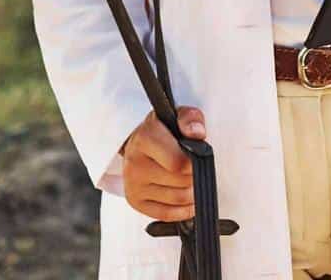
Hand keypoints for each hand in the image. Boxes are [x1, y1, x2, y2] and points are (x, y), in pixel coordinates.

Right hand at [121, 105, 205, 220]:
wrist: (139, 141)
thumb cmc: (163, 129)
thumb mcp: (178, 114)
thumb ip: (190, 119)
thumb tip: (197, 134)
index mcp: (145, 138)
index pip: (177, 162)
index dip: (193, 162)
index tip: (196, 156)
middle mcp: (135, 163)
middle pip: (180, 182)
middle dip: (194, 176)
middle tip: (194, 168)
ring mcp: (133, 184)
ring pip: (177, 199)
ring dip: (192, 192)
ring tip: (191, 180)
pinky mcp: (135, 201)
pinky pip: (167, 215)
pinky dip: (184, 210)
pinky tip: (187, 198)